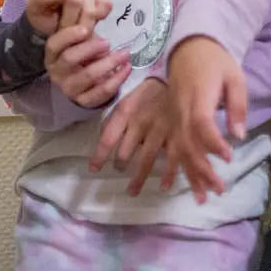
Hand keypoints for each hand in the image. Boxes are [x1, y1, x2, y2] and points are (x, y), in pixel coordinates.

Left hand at [24, 0, 108, 36]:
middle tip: (66, 32)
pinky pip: (106, 5)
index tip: (58, 24)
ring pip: (93, 7)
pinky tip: (88, 24)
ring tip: (74, 33)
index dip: (66, 10)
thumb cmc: (41, 18)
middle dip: (73, 20)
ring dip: (84, 25)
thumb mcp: (34, 9)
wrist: (49, 30)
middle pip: (80, 0)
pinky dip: (99, 18)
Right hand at [45, 19, 127, 109]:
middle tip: (108, 42)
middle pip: (70, 59)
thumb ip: (88, 22)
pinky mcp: (83, 101)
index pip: (54, 44)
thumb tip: (105, 4)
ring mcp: (69, 88)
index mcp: (53, 54)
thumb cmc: (84, 50)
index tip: (86, 28)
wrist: (86, 80)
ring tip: (125, 54)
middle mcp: (57, 72)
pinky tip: (127, 68)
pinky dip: (116, 80)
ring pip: (88, 76)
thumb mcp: (83, 36)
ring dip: (109, 64)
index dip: (69, 36)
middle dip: (90, 48)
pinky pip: (101, 92)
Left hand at [88, 78, 177, 195]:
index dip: (99, 156)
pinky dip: (168, 175)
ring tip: (132, 191)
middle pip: (125, 153)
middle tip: (119, 170)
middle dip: (120, 165)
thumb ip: (116, 122)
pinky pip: (171, 158)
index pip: (108, 139)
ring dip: (138, 178)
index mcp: (125, 113)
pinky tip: (164, 187)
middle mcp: (140, 123)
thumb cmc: (146, 94)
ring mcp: (159, 130)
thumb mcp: (126, 101)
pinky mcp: (177, 134)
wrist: (176, 79)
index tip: (93, 169)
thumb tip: (105, 143)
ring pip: (146, 160)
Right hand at [166, 36, 246, 203]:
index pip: (202, 124)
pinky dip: (177, 167)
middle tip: (218, 190)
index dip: (213, 142)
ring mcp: (172, 116)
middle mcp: (180, 110)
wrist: (189, 48)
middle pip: (187, 143)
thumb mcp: (234, 78)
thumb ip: (238, 106)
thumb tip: (239, 136)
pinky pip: (171, 147)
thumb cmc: (216, 62)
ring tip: (202, 197)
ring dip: (190, 174)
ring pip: (178, 149)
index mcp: (197, 97)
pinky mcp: (170, 121)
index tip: (228, 157)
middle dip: (202, 169)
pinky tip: (179, 185)